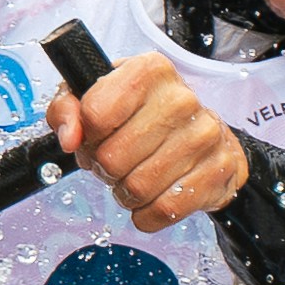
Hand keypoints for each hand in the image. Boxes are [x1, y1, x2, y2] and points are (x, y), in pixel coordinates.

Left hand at [55, 50, 249, 235]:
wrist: (201, 135)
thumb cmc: (142, 116)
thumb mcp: (95, 98)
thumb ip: (66, 110)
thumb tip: (69, 137)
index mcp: (149, 70)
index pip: (94, 114)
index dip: (86, 136)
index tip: (96, 137)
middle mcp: (180, 98)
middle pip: (112, 157)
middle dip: (105, 169)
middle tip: (115, 163)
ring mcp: (204, 135)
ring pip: (137, 188)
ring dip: (125, 193)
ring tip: (134, 177)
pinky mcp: (218, 170)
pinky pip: (164, 209)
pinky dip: (148, 214)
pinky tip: (153, 198)